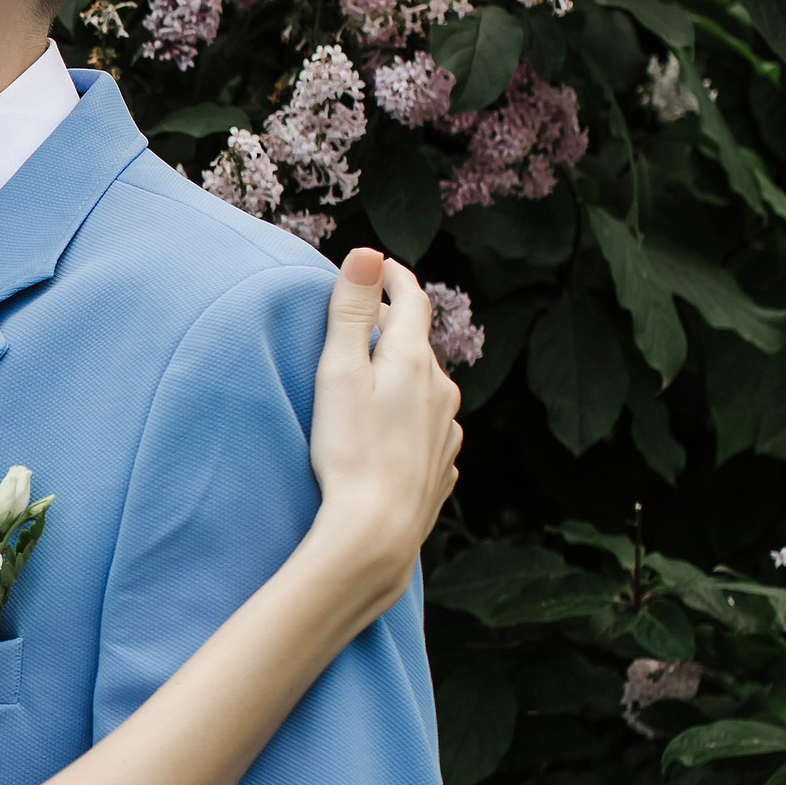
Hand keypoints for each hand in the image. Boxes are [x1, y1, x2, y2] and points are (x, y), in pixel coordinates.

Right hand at [307, 249, 461, 613]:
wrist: (379, 532)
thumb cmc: (350, 452)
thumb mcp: (339, 374)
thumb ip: (351, 312)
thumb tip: (367, 252)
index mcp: (413, 360)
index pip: (413, 299)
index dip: (394, 277)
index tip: (379, 266)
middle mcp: (441, 389)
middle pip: (418, 344)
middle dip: (391, 329)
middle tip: (360, 325)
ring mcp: (446, 430)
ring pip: (425, 386)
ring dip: (401, 376)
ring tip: (371, 384)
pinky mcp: (442, 465)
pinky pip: (428, 426)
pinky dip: (409, 416)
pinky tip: (389, 433)